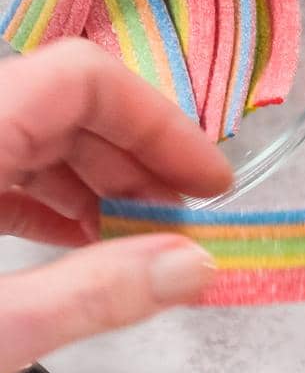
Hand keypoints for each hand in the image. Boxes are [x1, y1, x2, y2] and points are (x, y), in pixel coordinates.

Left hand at [0, 39, 231, 370]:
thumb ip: (92, 294)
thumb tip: (190, 268)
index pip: (84, 78)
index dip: (158, 124)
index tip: (207, 179)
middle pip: (63, 106)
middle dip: (135, 164)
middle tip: (183, 226)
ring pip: (30, 136)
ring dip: (94, 184)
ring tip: (138, 244)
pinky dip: (44, 200)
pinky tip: (77, 244)